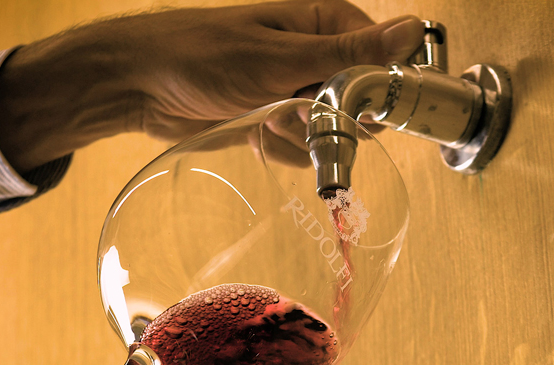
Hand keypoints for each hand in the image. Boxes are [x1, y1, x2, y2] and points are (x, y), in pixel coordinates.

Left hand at [0, 1, 424, 172]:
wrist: (142, 85)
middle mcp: (312, 59)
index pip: (380, 61)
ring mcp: (291, 93)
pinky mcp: (271, 121)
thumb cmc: (205, 56)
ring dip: (301, 137)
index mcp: (323, 27)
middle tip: (299, 115)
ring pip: (327, 132)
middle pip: (357, 103)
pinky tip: (255, 132)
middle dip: (334, 120)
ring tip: (266, 119)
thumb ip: (347, 53)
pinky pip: (296, 148)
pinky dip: (278, 148)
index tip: (364, 113)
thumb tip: (411, 31)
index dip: (378, 91)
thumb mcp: (280, 56)